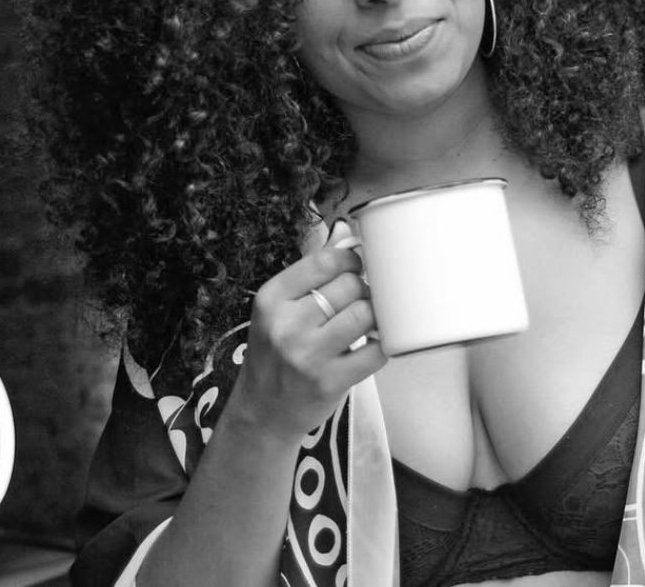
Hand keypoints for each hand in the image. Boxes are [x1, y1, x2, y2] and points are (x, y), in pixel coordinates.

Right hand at [228, 220, 386, 441]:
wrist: (262, 413)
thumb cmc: (276, 353)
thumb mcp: (280, 309)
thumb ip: (312, 272)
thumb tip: (348, 232)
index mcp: (271, 298)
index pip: (324, 261)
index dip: (350, 261)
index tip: (355, 270)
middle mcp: (286, 325)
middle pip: (350, 285)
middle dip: (362, 290)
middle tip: (359, 302)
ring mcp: (308, 356)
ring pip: (365, 314)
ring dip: (373, 316)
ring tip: (366, 323)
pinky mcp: (330, 381)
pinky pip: (377, 351)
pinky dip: (382, 345)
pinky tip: (372, 346)